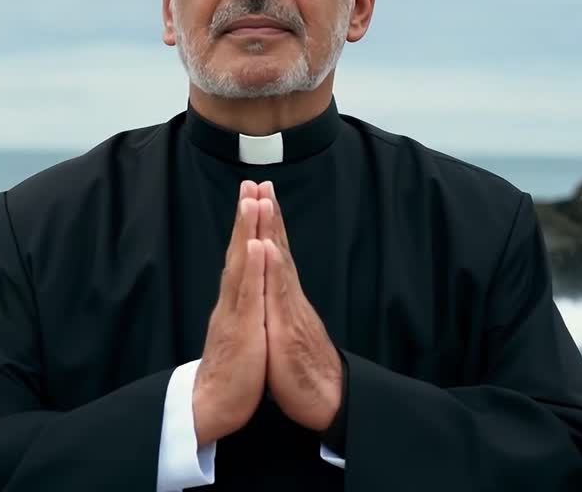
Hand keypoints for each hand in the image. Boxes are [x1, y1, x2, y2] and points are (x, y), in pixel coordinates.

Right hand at [192, 181, 268, 445]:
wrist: (212, 405)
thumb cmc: (231, 373)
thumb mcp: (240, 333)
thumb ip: (241, 309)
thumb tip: (244, 293)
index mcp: (235, 301)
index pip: (242, 256)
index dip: (248, 226)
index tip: (254, 197)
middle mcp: (232, 299)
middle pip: (239, 250)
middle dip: (246, 216)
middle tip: (252, 182)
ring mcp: (235, 310)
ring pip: (241, 263)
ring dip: (247, 230)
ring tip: (252, 200)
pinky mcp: (241, 326)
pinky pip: (246, 292)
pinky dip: (250, 266)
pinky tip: (255, 245)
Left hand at [257, 181, 343, 431]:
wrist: (323, 398)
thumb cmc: (301, 367)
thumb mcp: (284, 329)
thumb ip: (279, 305)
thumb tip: (274, 286)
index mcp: (284, 297)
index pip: (273, 253)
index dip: (266, 224)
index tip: (258, 194)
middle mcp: (288, 296)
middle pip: (278, 248)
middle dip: (269, 215)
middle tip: (261, 183)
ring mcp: (289, 309)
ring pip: (278, 262)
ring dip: (271, 230)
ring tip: (264, 202)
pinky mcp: (287, 327)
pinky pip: (279, 293)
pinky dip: (274, 268)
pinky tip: (268, 248)